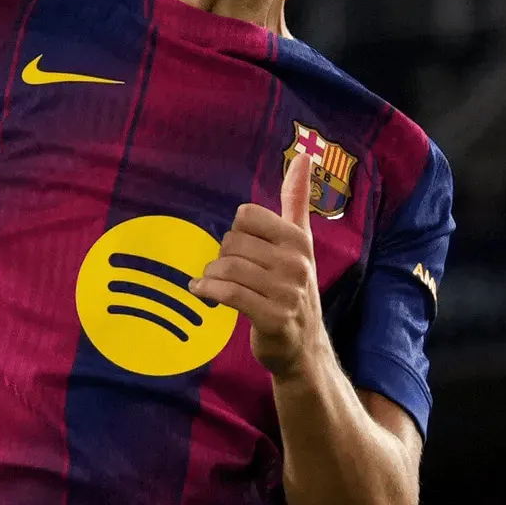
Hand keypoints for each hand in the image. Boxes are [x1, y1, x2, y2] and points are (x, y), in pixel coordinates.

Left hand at [191, 149, 328, 380]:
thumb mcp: (300, 242)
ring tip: (210, 286)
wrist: (304, 348)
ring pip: (226, 268)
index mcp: (299, 239)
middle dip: (221, 258)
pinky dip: (206, 291)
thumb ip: (297, 199)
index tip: (240, 251)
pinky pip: (228, 293)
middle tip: (225, 273)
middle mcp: (297, 263)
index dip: (236, 234)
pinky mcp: (273, 317)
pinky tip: (201, 294)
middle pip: (232, 242)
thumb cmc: (294, 288)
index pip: (245, 216)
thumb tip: (302, 156)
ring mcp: (287, 292)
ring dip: (210, 277)